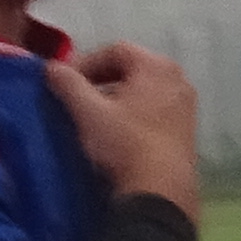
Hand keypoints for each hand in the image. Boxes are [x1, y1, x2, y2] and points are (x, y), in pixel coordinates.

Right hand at [48, 44, 203, 213]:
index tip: (64, 81)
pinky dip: (134, 112)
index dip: (86, 62)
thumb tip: (52, 67)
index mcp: (157, 66)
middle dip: (101, 79)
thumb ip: (68, 84)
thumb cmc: (124, 143)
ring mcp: (187, 104)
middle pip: (132, 68)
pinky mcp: (188, 128)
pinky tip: (117, 132)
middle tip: (76, 97)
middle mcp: (179, 79)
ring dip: (117, 97)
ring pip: (144, 90)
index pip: (115, 50)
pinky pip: (156, 108)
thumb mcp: (89, 112)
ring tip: (93, 116)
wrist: (160, 190)